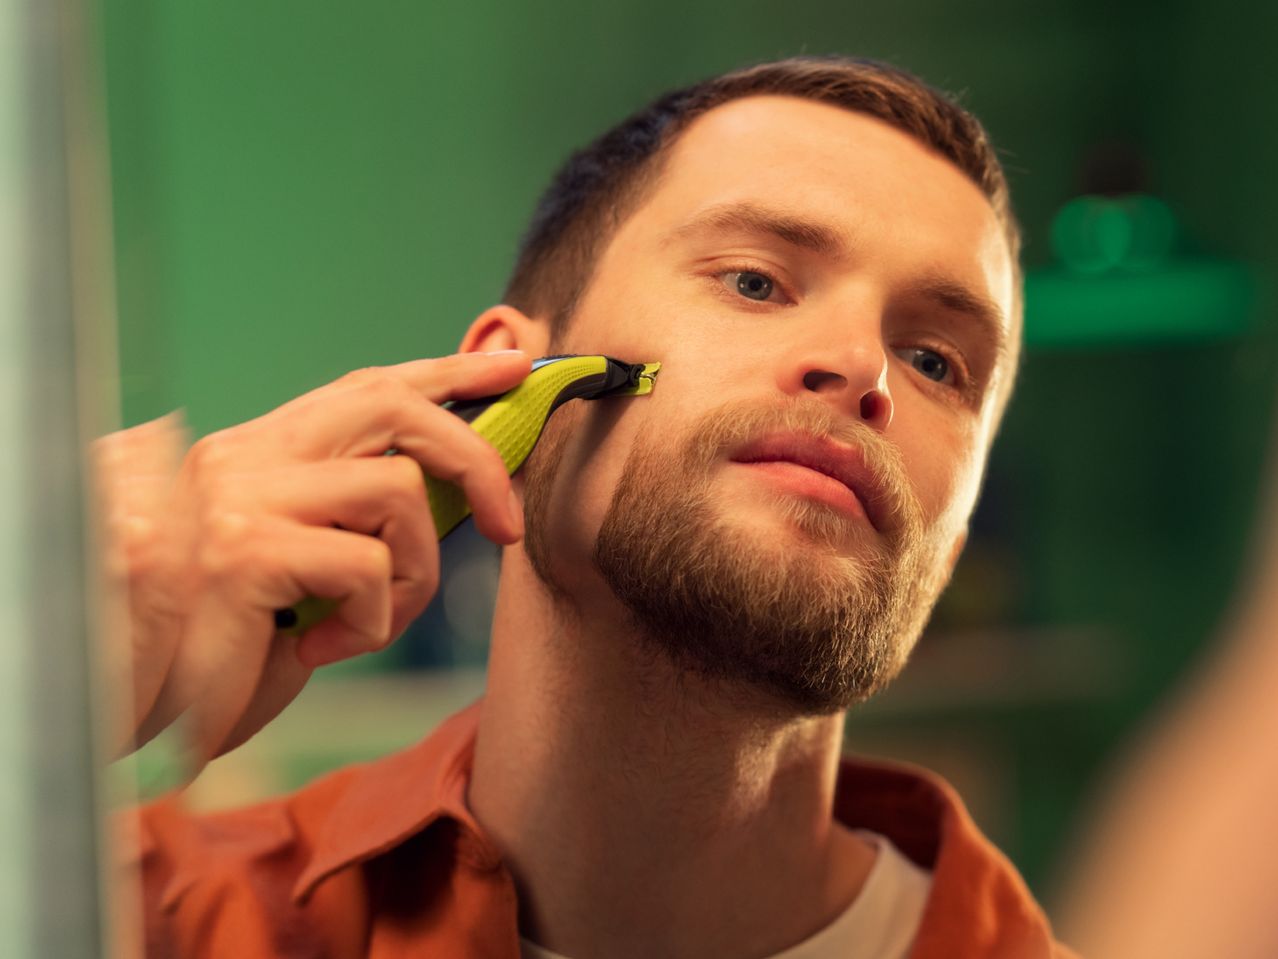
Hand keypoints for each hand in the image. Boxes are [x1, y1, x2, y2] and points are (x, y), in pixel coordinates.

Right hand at [94, 351, 529, 766]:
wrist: (136, 715)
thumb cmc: (225, 653)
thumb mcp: (305, 571)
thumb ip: (357, 520)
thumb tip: (463, 493)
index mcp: (256, 453)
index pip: (365, 387)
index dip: (446, 372)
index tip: (512, 365)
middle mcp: (240, 455)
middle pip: (393, 406)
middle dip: (472, 458)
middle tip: (507, 526)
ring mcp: (236, 495)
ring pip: (398, 489)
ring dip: (414, 573)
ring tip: (367, 624)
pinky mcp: (242, 550)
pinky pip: (369, 566)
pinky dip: (372, 622)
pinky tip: (320, 650)